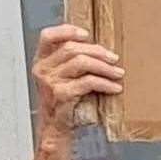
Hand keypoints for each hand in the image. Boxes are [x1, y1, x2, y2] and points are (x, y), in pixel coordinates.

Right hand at [26, 25, 122, 159]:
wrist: (57, 129)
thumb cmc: (66, 102)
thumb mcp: (64, 78)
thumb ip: (73, 62)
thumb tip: (102, 50)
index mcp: (41, 61)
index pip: (47, 36)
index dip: (67, 30)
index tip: (87, 34)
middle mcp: (42, 69)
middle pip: (71, 48)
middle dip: (97, 51)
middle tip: (115, 59)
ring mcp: (50, 82)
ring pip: (81, 62)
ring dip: (105, 67)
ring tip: (119, 73)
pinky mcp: (61, 95)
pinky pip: (87, 82)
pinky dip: (105, 83)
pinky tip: (115, 88)